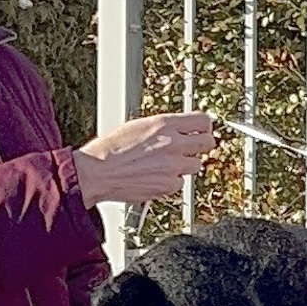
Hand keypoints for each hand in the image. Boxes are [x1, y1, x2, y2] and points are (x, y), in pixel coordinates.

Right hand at [74, 114, 214, 205]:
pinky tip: (154, 176)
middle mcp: (173, 144)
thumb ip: (162, 128)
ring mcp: (174, 166)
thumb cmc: (111, 149)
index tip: (203, 129)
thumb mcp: (136, 126)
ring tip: (162, 163)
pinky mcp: (171, 185)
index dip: (204, 126)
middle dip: (202, 144)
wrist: (98, 173)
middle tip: (192, 147)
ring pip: (195, 165)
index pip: (202, 120)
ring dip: (184, 164)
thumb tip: (180, 129)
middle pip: (208, 143)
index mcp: (163, 124)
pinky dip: (171, 180)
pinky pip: (180, 181)